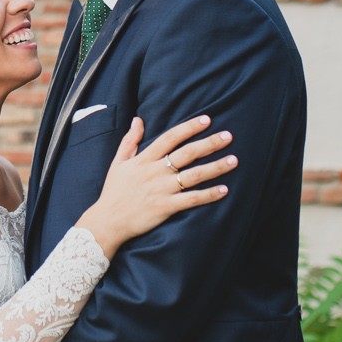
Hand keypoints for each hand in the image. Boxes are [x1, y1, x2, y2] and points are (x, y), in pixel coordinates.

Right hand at [76, 115, 235, 256]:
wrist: (108, 221)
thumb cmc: (114, 191)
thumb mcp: (118, 162)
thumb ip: (130, 140)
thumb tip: (137, 120)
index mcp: (144, 159)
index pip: (170, 138)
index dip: (189, 128)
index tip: (206, 119)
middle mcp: (155, 172)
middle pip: (186, 153)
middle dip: (209, 143)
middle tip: (228, 136)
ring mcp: (162, 190)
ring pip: (194, 175)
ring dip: (215, 167)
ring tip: (234, 160)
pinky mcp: (166, 207)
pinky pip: (192, 199)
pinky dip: (209, 195)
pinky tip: (224, 189)